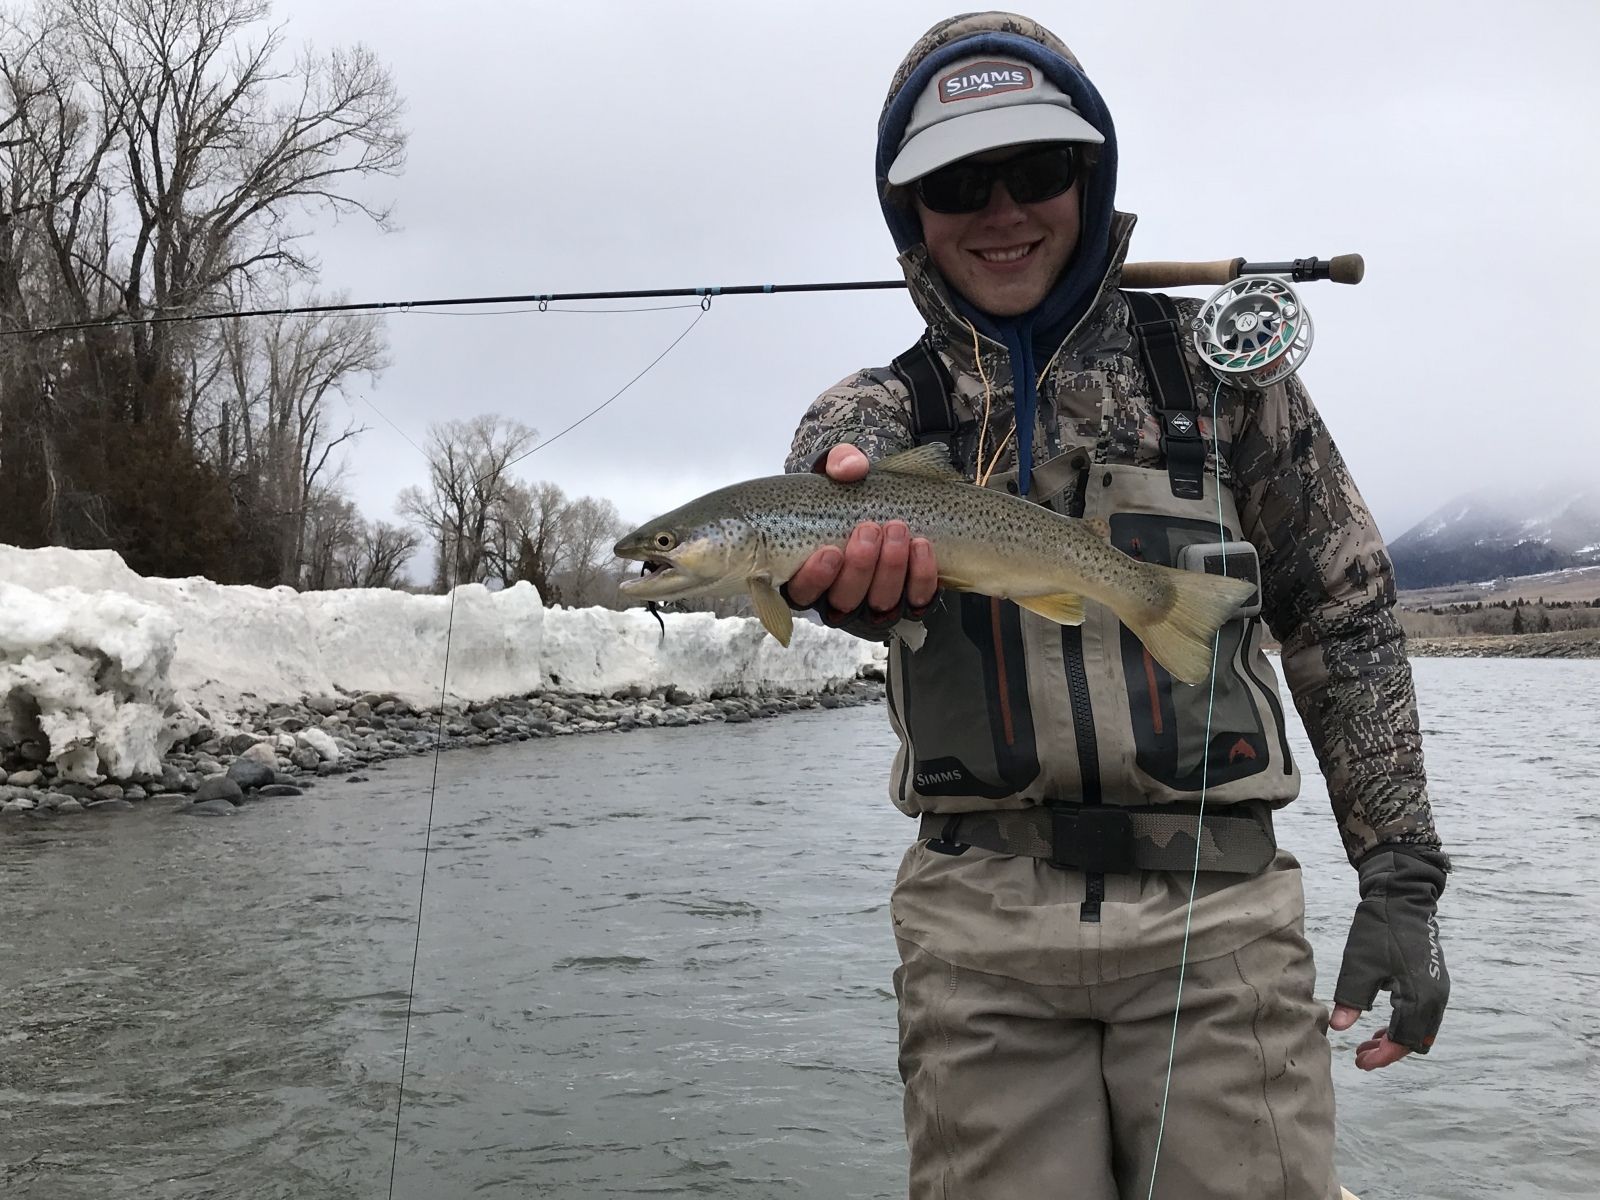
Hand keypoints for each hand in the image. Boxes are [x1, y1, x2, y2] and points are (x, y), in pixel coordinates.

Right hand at [785, 444, 937, 617]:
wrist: (894, 495)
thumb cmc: (855, 489)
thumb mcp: (841, 468)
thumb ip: (839, 461)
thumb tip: (850, 468)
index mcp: (809, 571)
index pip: (802, 592)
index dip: (814, 579)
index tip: (830, 551)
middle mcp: (840, 593)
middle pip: (844, 601)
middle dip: (859, 567)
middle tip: (869, 529)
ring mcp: (876, 600)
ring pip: (881, 603)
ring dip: (890, 569)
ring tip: (897, 530)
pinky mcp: (911, 598)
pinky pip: (917, 600)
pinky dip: (921, 575)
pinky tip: (921, 546)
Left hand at [1331, 846, 1450, 1070]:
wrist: (1402, 899)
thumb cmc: (1379, 931)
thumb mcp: (1359, 966)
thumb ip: (1351, 999)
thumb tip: (1339, 1028)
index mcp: (1419, 997)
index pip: (1404, 1040)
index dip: (1383, 1056)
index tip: (1361, 1062)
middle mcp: (1435, 998)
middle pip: (1416, 1040)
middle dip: (1389, 1051)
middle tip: (1360, 1055)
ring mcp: (1437, 990)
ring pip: (1420, 1029)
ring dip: (1396, 1039)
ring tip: (1366, 1045)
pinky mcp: (1432, 982)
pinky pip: (1422, 1014)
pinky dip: (1403, 1025)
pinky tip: (1380, 1027)